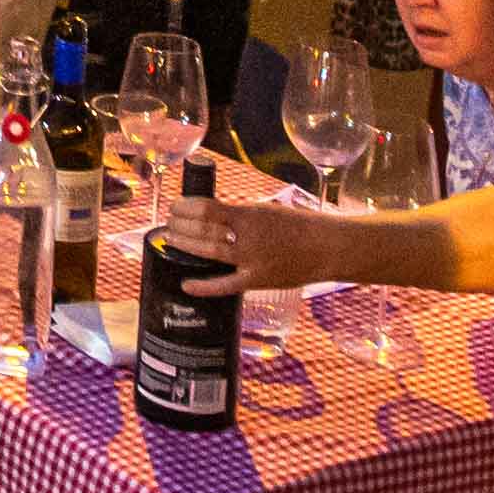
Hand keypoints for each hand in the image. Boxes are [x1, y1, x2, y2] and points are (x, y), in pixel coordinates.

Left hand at [183, 190, 358, 298]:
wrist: (325, 247)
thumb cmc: (296, 226)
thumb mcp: (265, 211)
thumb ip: (239, 215)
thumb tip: (210, 216)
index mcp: (249, 215)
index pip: (207, 208)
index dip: (186, 207)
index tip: (176, 206)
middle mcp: (247, 237)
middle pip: (203, 229)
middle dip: (180, 225)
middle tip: (168, 223)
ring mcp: (251, 260)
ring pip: (209, 252)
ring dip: (185, 244)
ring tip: (171, 239)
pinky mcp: (257, 281)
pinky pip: (226, 285)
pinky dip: (204, 286)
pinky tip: (186, 283)